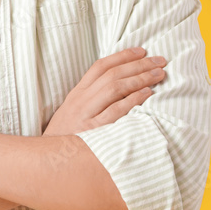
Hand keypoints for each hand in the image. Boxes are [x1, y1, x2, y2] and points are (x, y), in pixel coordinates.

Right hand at [42, 47, 165, 135]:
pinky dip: (132, 100)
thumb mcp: (74, 111)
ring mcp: (86, 114)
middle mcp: (81, 100)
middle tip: (159, 61)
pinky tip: (147, 94)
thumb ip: (92, 98)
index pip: (100, 66)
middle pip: (111, 74)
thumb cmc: (68, 135)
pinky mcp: (94, 131)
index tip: (142, 51)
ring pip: (114, 88)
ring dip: (139, 78)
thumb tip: (121, 84)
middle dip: (138, 65)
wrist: (51, 159)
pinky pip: (115, 111)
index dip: (122, 56)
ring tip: (158, 74)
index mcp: (77, 93)